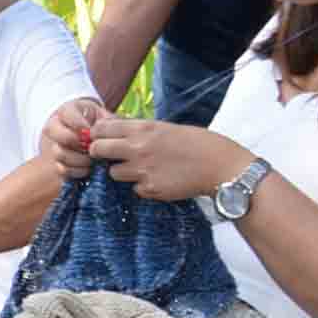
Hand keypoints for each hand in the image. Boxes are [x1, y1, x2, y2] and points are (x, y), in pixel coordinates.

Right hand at [40, 96, 111, 179]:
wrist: (97, 139)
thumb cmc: (102, 125)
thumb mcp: (105, 117)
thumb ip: (106, 121)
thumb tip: (106, 130)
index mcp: (67, 111)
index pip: (65, 113)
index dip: (77, 123)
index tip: (89, 130)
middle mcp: (56, 127)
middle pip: (52, 131)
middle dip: (74, 141)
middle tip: (90, 146)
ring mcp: (55, 146)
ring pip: (58, 152)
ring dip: (78, 159)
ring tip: (92, 160)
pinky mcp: (58, 164)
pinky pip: (62, 169)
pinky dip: (76, 171)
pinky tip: (88, 169)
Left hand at [82, 117, 252, 205]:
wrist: (220, 166)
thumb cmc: (198, 143)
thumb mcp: (166, 128)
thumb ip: (140, 131)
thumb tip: (114, 130)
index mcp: (143, 128)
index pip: (101, 129)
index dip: (97, 135)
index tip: (101, 139)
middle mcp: (138, 148)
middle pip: (97, 150)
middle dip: (99, 154)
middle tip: (109, 156)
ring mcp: (143, 170)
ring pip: (112, 173)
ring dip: (121, 172)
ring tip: (140, 169)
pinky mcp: (150, 189)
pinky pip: (134, 189)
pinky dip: (141, 187)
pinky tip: (158, 180)